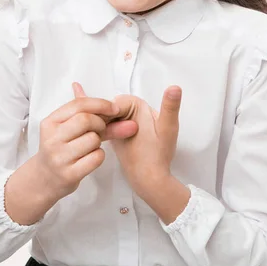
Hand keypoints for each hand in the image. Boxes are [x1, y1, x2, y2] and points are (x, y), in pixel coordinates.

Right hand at [35, 89, 137, 200]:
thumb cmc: (61, 149)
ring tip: (89, 146)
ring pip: (93, 139)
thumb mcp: (68, 128)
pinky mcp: (69, 174)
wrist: (45, 179)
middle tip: (100, 130)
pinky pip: (96, 157)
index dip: (100, 104)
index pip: (78, 104)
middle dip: (100, 123)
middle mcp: (52, 139)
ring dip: (98, 142)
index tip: (115, 109)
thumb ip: (93, 115)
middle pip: (86, 120)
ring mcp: (59, 157)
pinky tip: (89, 158)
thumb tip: (121, 105)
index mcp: (50, 122)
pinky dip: (99, 155)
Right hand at [72, 83, 181, 199]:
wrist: (148, 178)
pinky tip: (90, 130)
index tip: (102, 126)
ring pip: (100, 117)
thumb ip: (170, 107)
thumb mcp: (166, 128)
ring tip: (94, 138)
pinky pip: (100, 125)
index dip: (106, 113)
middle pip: (105, 109)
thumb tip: (176, 87)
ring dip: (93, 125)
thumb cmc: (158, 155)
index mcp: (140, 105)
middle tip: (96, 135)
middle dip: (99, 119)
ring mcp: (121, 120)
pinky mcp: (114, 131)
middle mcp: (130, 109)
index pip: (114, 102)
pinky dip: (93, 126)